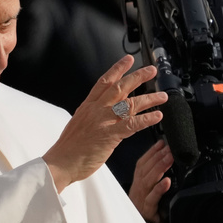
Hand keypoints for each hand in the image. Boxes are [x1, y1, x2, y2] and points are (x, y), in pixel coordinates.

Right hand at [44, 56, 164, 192]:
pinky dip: (146, 119)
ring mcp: (103, 121)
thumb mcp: (79, 123)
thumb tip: (106, 110)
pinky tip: (157, 116)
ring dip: (149, 99)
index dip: (117, 69)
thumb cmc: (69, 148)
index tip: (129, 60)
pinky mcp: (109, 135)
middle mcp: (96, 110)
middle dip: (138, 77)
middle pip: (120, 87)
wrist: (61, 163)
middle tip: (152, 71)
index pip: (104, 82)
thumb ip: (94, 115)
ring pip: (130, 104)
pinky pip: (132, 125)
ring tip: (162, 96)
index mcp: (88, 106)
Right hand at [130, 140, 172, 222]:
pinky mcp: (147, 210)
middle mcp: (138, 188)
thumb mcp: (148, 190)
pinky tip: (166, 181)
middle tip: (169, 148)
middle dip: (158, 157)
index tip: (161, 143)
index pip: (142, 164)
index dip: (151, 152)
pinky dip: (159, 189)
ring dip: (159, 167)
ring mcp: (141, 198)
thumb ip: (154, 176)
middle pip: (146, 169)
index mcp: (138, 182)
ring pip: (148, 181)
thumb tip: (166, 160)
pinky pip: (152, 199)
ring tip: (169, 158)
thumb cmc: (145, 207)